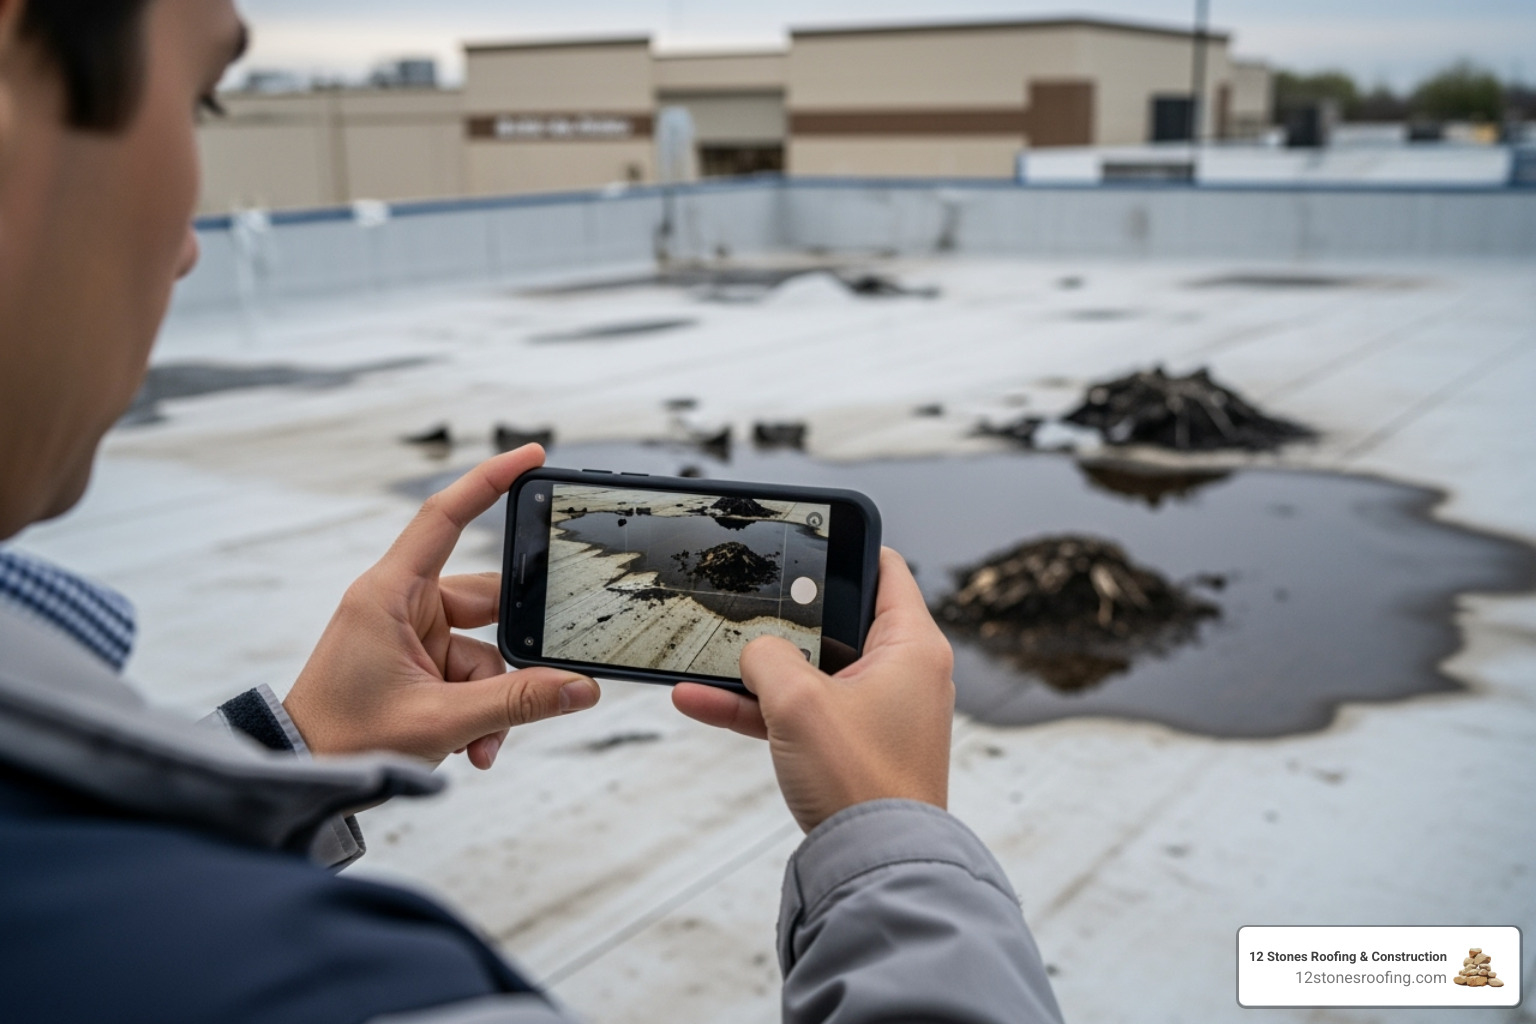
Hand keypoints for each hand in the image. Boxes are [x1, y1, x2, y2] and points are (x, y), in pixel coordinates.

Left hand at [283, 445, 599, 767]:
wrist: (304, 776)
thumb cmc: (343, 738)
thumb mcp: (441, 721)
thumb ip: (518, 703)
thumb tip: (579, 688)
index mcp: (390, 594)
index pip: (445, 517)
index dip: (489, 480)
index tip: (532, 457)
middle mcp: (401, 604)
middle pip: (488, 602)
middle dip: (512, 658)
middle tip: (536, 682)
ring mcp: (411, 634)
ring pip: (485, 651)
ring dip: (493, 699)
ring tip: (481, 741)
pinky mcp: (418, 663)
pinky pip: (470, 676)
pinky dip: (479, 711)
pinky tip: (472, 747)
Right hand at [673, 548, 953, 832]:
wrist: (872, 865)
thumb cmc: (861, 782)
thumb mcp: (798, 702)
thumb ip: (768, 658)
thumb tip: (756, 652)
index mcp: (912, 645)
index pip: (884, 569)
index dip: (843, 547)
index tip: (805, 535)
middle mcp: (901, 672)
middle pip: (836, 619)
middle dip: (783, 614)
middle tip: (745, 597)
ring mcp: (875, 710)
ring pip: (808, 669)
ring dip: (757, 666)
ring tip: (705, 653)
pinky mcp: (851, 745)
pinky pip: (798, 711)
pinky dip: (758, 706)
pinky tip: (700, 699)